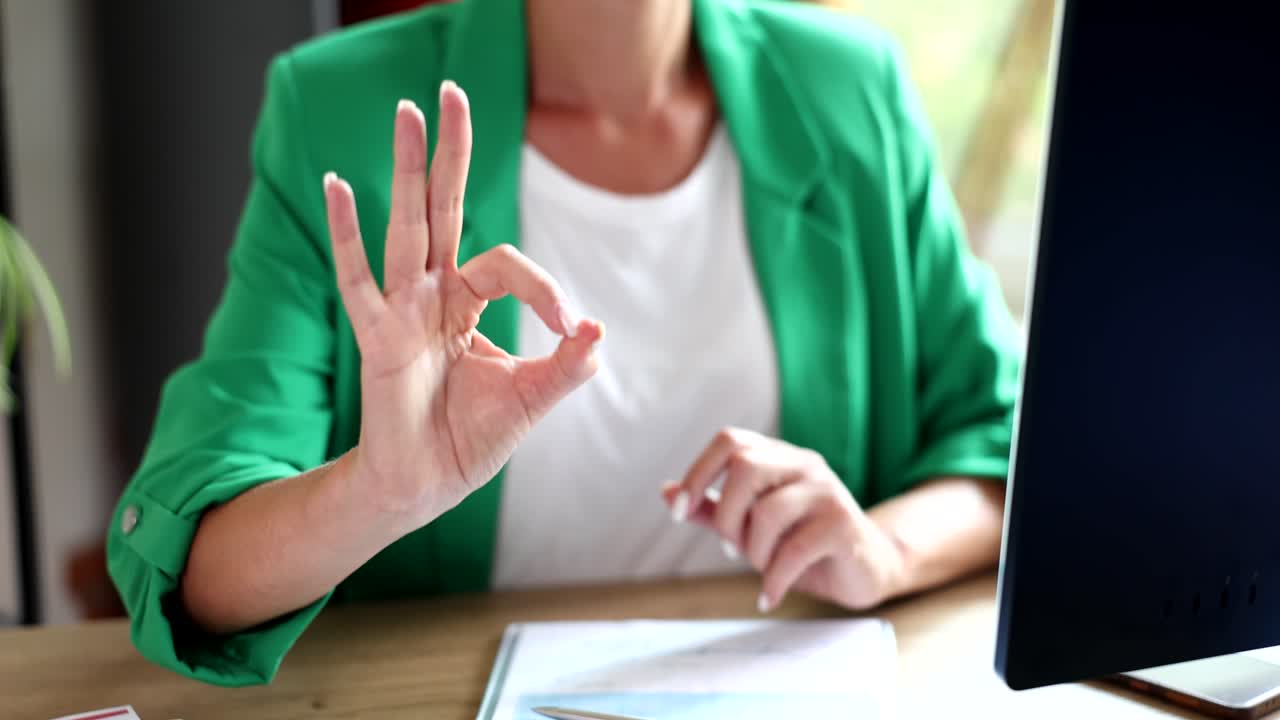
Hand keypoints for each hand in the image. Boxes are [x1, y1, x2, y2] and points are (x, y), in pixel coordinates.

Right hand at [324, 83, 602, 528]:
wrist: (424, 486)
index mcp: (466, 303)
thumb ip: (567, 365)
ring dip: (410, 170)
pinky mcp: (377, 338)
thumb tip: (598, 331)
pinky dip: (347, 233)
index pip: (503, 265)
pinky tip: (339, 185)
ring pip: (407, 228)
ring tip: (409, 113)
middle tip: (452, 90)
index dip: (542, 287)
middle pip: (443, 209)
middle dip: (451, 152)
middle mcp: (431, 296)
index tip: (570, 328)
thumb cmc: (470, 440)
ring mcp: (401, 312)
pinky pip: (359, 279)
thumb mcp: (532, 399)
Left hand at [664, 428, 906, 611]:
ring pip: (768, 511)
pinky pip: (794, 549)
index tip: (681, 513)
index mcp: (777, 456)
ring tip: (763, 568)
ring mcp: (827, 490)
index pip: (729, 440)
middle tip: (730, 547)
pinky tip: (769, 595)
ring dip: (754, 551)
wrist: (866, 567)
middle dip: (726, 516)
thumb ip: (713, 509)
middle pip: (746, 466)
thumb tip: (667, 493)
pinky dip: (773, 579)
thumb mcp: (751, 527)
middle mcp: (803, 463)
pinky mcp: (843, 523)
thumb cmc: (802, 543)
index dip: (698, 473)